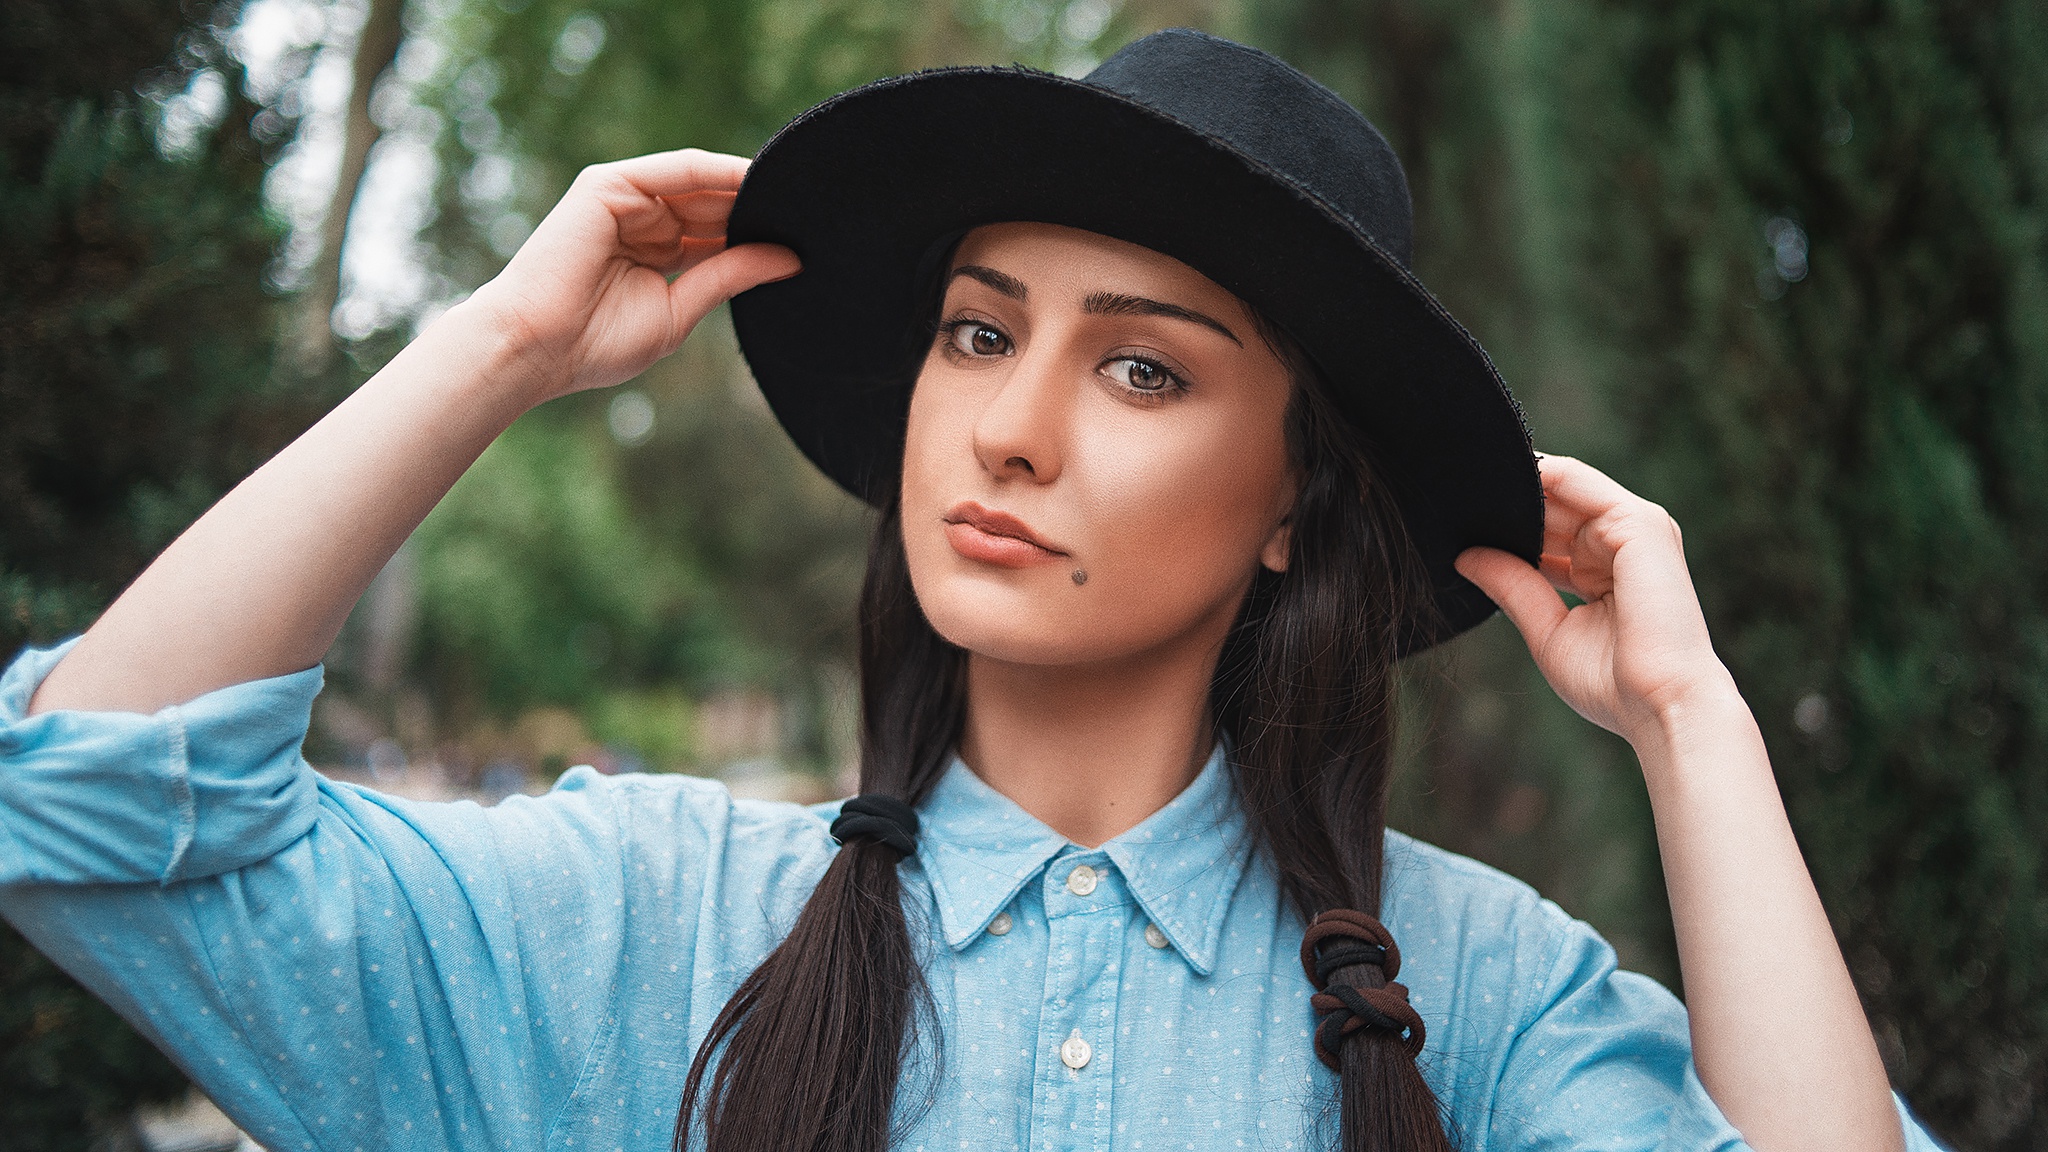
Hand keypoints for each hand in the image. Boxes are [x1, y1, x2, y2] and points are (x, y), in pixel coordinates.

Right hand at [462, 148, 800, 403]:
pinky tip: (757, 179)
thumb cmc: (597, 343)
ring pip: (701, 183)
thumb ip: (730, 275)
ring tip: (798, 193)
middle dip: (761, 205)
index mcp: (658, 250)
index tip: (811, 232)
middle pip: (715, 202)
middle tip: (818, 209)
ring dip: (747, 186)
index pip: (720, 229)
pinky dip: (718, 173)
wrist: (536, 348)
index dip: (760, 229)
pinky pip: (677, 171)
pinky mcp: (609, 185)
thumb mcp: (683, 309)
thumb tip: (790, 257)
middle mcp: (642, 218)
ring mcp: (625, 198)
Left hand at [1454, 455, 1737, 748]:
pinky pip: (1578, 482)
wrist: (1660, 706)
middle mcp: (1623, 544)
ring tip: (1463, 481)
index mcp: (1604, 571)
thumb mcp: (1547, 629)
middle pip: (1554, 507)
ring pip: (1564, 488)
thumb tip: (1465, 557)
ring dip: (1517, 482)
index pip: (1550, 534)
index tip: (1456, 519)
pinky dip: (1538, 475)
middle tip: (1449, 495)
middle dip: (1506, 500)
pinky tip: (1497, 477)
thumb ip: (1512, 585)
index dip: (1506, 525)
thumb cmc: (1613, 685)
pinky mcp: (1639, 523)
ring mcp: (1635, 529)